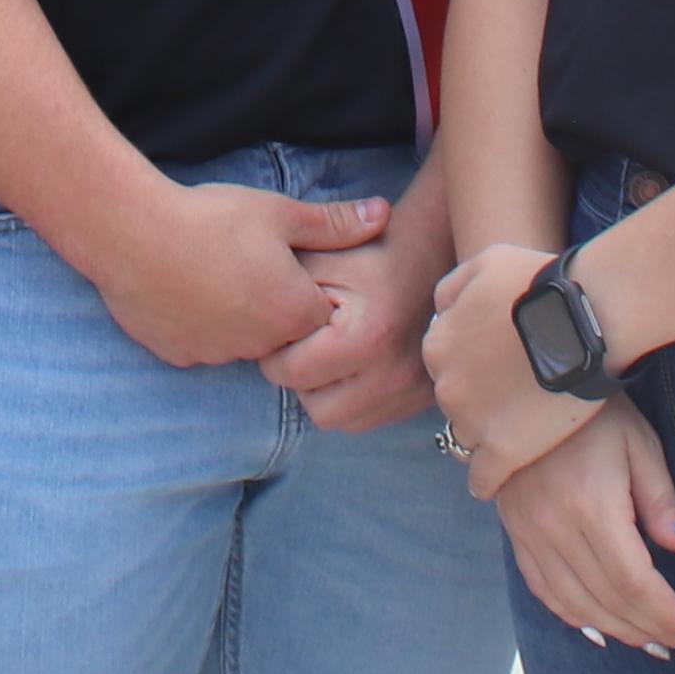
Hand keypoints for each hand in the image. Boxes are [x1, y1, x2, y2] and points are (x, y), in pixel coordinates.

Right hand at [90, 181, 384, 370]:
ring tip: (214, 269)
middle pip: (283, 334)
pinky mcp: (179, 355)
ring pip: (241, 341)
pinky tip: (185, 286)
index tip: (290, 262)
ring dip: (237, 316)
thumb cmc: (210, 219)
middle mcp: (259, 346)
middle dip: (275, 305)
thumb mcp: (279, 213)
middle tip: (250, 262)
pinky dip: (199, 323)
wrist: (131, 232)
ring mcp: (215, 355)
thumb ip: (334, 224)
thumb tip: (383, 215)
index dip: (310, 287)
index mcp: (292, 313)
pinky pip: (201, 345)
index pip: (324, 319)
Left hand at [266, 188, 458, 432]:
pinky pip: (372, 420)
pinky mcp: (423, 398)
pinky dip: (355, 401)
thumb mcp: (320, 260)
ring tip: (332, 356)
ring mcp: (414, 390)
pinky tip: (355, 367)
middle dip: (304, 382)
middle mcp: (395, 374)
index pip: (293, 375)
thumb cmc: (369, 251)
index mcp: (366, 338)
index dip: (277, 352)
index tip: (283, 331)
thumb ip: (279, 293)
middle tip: (307, 348)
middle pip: (319, 411)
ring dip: (329, 395)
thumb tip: (243, 330)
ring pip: (345, 422)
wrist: (432, 251)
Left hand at [424, 242, 596, 495]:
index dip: (471, 362)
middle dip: (478, 396)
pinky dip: (488, 480)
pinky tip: (500, 476)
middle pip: (456, 399)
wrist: (584, 319)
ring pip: (468, 437)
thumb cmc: (539, 284)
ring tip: (516, 427)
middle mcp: (445, 385)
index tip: (494, 365)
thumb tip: (440, 311)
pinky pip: (482, 479)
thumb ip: (453, 287)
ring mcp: (473, 421)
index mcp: (437, 343)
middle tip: (512, 392)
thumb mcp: (485, 262)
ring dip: (486, 433)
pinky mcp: (503, 452)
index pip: (444, 362)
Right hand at [494, 400, 674, 662]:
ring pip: (574, 604)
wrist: (526, 385)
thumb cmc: (593, 412)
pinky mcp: (516, 533)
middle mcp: (554, 529)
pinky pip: (543, 590)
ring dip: (617, 631)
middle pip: (607, 600)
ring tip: (654, 644)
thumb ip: (663, 501)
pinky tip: (599, 629)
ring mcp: (529, 534)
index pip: (634, 582)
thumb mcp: (639, 444)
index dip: (667, 615)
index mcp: (590, 507)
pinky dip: (574, 616)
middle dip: (651, 630)